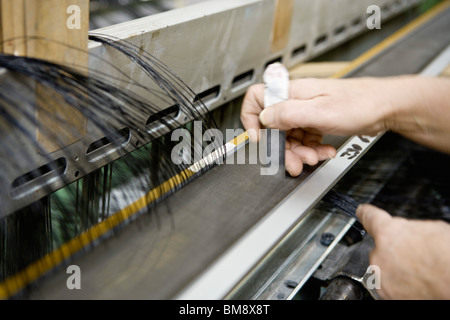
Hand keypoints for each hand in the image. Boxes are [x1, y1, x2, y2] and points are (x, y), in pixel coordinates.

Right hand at [241, 77, 391, 175]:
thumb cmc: (360, 103)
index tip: (258, 139)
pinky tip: (323, 151)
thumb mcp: (319, 112)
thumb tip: (263, 118)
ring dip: (300, 152)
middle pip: (273, 126)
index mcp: (292, 93)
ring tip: (315, 157)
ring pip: (289, 136)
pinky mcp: (316, 121)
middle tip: (294, 162)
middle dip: (282, 148)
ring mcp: (306, 112)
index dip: (251, 119)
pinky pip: (304, 139)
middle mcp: (296, 101)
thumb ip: (287, 114)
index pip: (256, 98)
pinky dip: (312, 149)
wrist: (385, 108)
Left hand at [357, 204, 449, 299]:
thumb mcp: (432, 230)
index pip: (369, 217)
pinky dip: (399, 284)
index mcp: (388, 233)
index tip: (361, 211)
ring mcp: (381, 277)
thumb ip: (409, 231)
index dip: (366, 213)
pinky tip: (417, 283)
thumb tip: (407, 234)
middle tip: (415, 255)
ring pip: (382, 268)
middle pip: (380, 247)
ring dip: (395, 268)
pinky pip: (388, 285)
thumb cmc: (448, 257)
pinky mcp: (386, 295)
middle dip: (393, 250)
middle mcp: (378, 255)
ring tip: (419, 271)